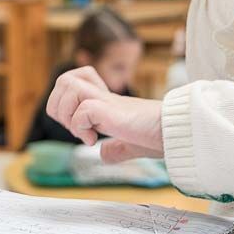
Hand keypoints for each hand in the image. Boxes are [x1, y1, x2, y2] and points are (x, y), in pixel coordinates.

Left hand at [46, 66, 164, 162]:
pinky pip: (82, 109)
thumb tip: (105, 154)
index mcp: (106, 102)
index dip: (64, 102)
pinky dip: (80, 127)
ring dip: (66, 112)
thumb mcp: (132, 145)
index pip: (74, 81)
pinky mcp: (111, 110)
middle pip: (64, 79)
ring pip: (68, 85)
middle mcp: (104, 97)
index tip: (78, 127)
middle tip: (73, 127)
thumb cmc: (159, 136)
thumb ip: (117, 149)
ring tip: (83, 131)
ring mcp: (107, 101)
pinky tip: (94, 140)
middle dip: (57, 105)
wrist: (176, 133)